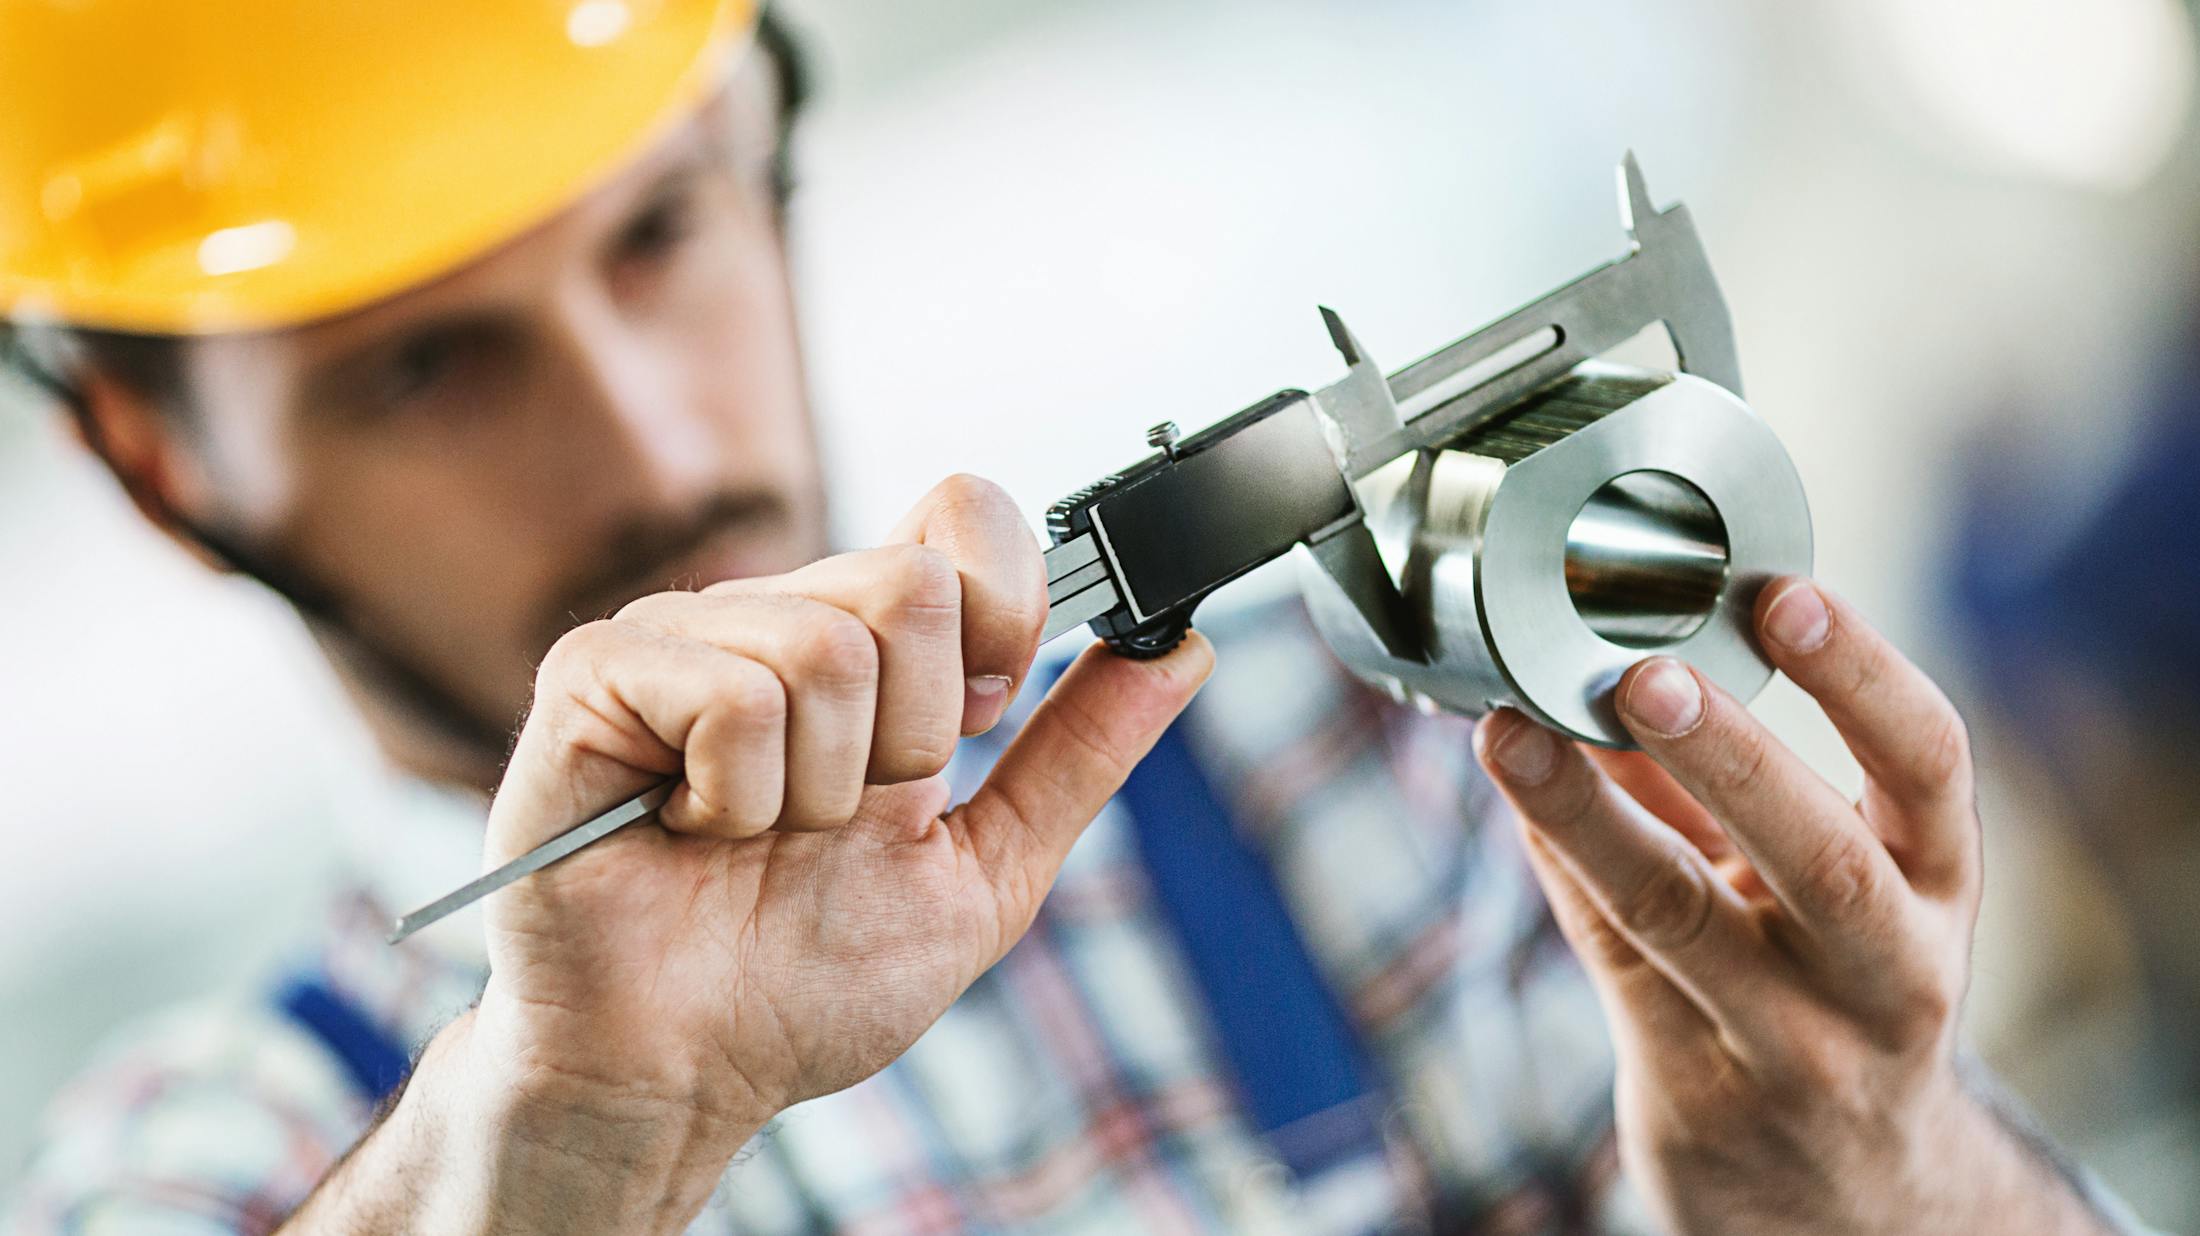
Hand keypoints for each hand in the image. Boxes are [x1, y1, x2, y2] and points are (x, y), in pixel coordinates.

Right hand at [334, 475, 1210, 1232]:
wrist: (675, 1075)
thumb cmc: (803, 980)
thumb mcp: (983, 870)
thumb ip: (1076, 755)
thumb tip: (1185, 648)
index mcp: (867, 644)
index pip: (964, 513)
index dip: (1003, 608)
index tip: (979, 718)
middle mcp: (776, 614)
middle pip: (913, 586)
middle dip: (910, 741)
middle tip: (844, 816)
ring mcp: (680, 635)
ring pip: (827, 647)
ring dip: (817, 792)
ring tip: (757, 838)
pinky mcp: (597, 673)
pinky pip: (732, 693)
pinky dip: (737, 797)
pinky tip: (692, 830)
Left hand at [1472, 577, 2110, 1234]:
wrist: (1850, 1195)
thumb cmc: (1827, 983)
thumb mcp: (1832, 883)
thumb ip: (1736, 776)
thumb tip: (1618, 636)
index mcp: (1938, 883)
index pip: (1929, 765)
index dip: (1861, 675)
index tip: (1781, 594)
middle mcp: (1888, 971)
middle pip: (1823, 861)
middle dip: (1732, 759)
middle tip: (1644, 674)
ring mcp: (1794, 1044)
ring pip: (1681, 919)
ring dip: (1593, 817)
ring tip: (1516, 733)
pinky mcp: (1698, 1091)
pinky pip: (1609, 953)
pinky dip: (1555, 859)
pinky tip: (1509, 782)